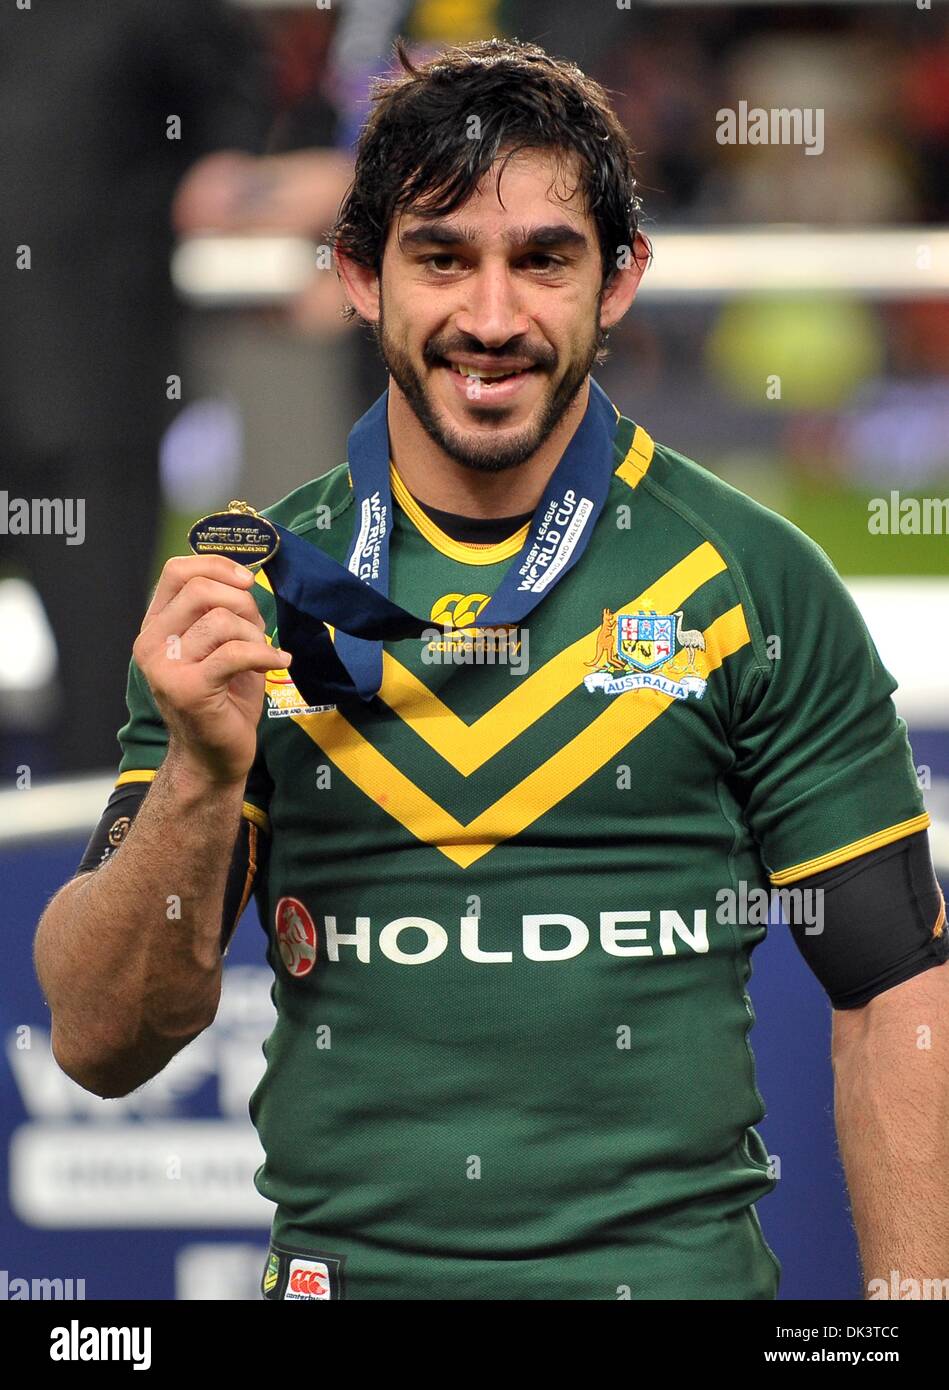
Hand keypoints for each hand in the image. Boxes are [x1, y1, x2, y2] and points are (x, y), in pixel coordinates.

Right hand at [133, 556, 290, 786]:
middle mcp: (151, 643)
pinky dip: (264, 654)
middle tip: (257, 628)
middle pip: (200, 590)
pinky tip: (278, 663)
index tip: (247, 581)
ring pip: (220, 621)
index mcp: (155, 626)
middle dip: (242, 602)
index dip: (216, 566)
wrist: (213, 756)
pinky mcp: (189, 689)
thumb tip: (247, 580)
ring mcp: (165, 667)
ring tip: (262, 654)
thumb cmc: (222, 699)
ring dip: (254, 634)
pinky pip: (234, 653)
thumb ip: (225, 611)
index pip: (176, 572)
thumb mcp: (221, 646)